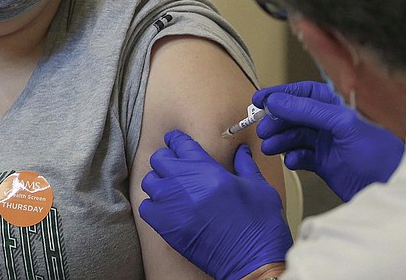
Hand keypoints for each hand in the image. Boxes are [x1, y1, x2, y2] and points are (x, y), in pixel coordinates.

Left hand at [139, 130, 292, 279]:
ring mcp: (173, 206)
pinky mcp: (166, 228)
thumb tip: (241, 151)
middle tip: (176, 168)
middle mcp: (186, 184)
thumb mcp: (259, 187)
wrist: (253, 262)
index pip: (180, 144)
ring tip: (171, 190)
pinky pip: (146, 208)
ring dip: (159, 183)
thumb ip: (245, 165)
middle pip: (160, 159)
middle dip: (167, 160)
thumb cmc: (259, 226)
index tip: (176, 143)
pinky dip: (153, 206)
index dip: (177, 141)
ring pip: (150, 182)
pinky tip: (166, 210)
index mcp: (208, 170)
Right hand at [254, 82, 404, 200]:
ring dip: (281, 141)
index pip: (303, 93)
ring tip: (271, 148)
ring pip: (295, 137)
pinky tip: (293, 162)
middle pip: (294, 116)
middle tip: (264, 130)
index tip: (260, 100)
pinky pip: (302, 158)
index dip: (281, 95)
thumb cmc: (377, 154)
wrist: (392, 187)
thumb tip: (277, 101)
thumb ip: (308, 111)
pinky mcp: (324, 165)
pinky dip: (294, 159)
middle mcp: (329, 124)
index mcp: (335, 108)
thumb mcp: (342, 126)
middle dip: (277, 122)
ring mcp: (326, 145)